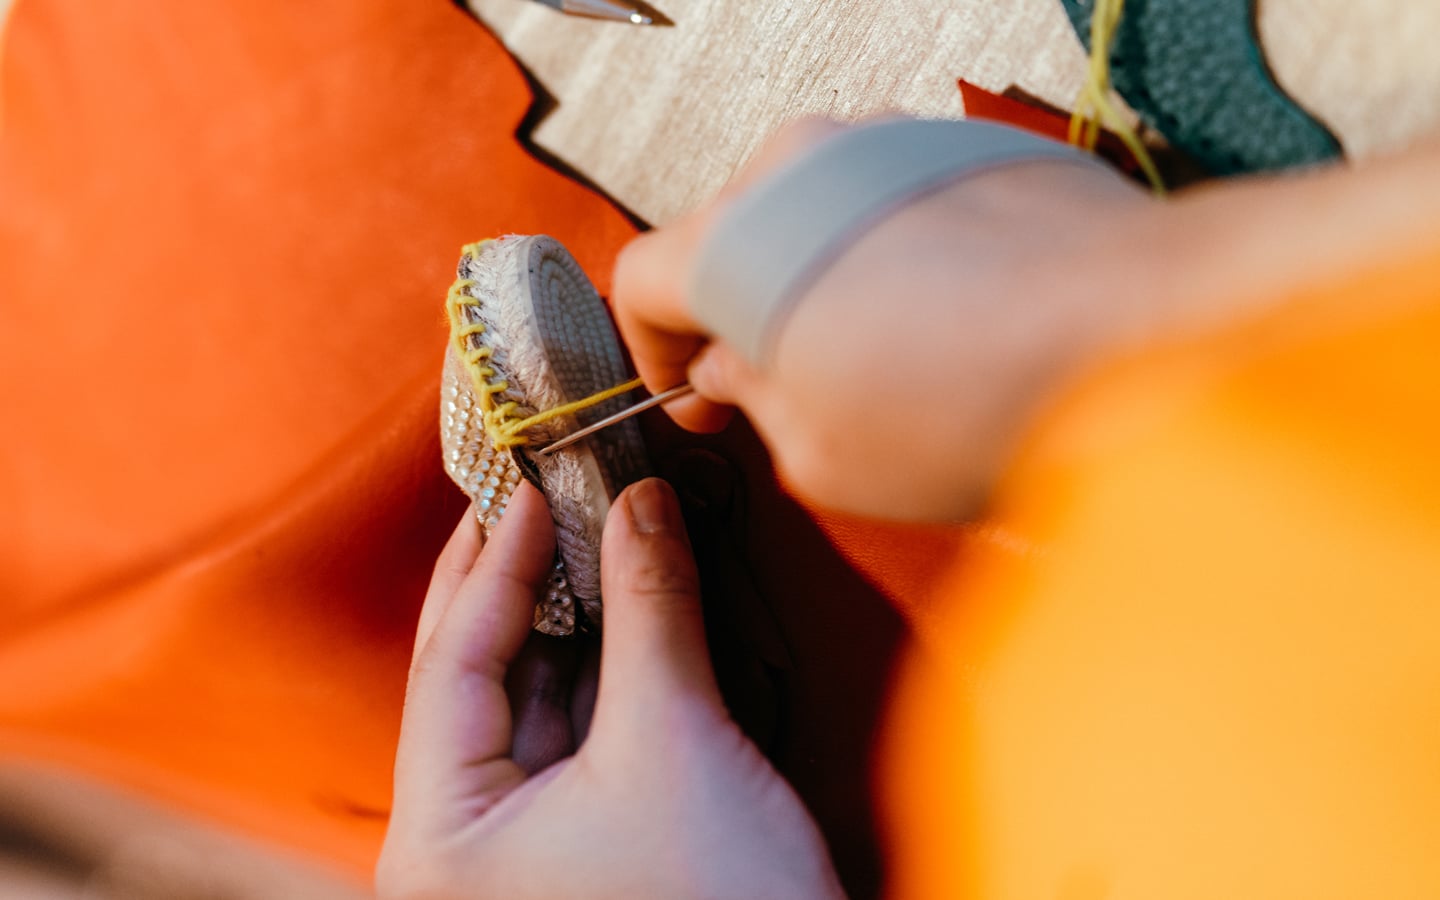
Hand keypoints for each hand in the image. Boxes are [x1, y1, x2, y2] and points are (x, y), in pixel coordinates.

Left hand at [376, 479, 842, 898]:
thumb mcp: (674, 738)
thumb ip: (648, 609)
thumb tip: (640, 502)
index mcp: (441, 841)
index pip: (451, 665)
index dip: (494, 565)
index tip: (526, 488)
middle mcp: (462, 849)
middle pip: (480, 681)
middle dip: (521, 586)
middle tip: (545, 498)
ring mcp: (518, 851)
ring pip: (532, 704)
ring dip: (571, 622)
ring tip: (597, 535)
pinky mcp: (576, 847)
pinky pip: (574, 735)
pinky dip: (603, 671)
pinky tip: (627, 609)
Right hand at [613, 117, 1152, 519]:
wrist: (1144, 327)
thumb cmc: (987, 396)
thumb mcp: (822, 455)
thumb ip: (752, 406)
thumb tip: (743, 378)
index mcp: (737, 238)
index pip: (640, 278)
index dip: (649, 352)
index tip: (689, 394)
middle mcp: (802, 163)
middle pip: (727, 240)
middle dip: (740, 320)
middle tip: (781, 393)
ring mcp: (884, 142)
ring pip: (809, 217)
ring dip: (818, 287)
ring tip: (880, 368)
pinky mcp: (958, 144)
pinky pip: (885, 201)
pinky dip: (887, 259)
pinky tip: (941, 328)